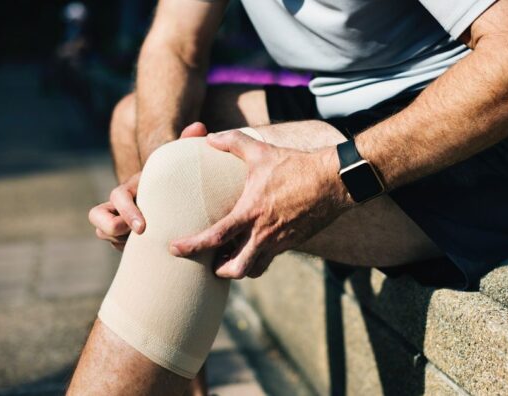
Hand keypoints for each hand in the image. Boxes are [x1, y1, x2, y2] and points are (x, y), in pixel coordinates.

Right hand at [89, 122, 208, 249]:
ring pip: (104, 233)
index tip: (142, 227)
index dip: (126, 212)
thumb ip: (186, 145)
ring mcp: (120, 220)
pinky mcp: (125, 237)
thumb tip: (199, 127)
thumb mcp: (181, 163)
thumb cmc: (179, 178)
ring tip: (145, 246)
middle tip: (139, 237)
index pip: (116, 197)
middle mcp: (121, 203)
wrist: (177, 196)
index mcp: (133, 187)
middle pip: (97, 217)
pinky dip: (129, 251)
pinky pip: (118, 246)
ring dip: (119, 241)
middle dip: (112, 229)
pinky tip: (152, 253)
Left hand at [169, 129, 352, 278]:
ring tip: (231, 257)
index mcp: (251, 212)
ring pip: (254, 270)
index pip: (215, 237)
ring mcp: (280, 242)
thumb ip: (233, 142)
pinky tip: (254, 246)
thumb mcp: (261, 151)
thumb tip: (209, 137)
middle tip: (210, 261)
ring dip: (240, 268)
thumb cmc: (296, 165)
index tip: (174, 249)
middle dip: (219, 270)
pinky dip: (258, 258)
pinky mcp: (293, 243)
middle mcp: (264, 233)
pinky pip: (271, 259)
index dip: (191, 246)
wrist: (333, 181)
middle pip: (236, 269)